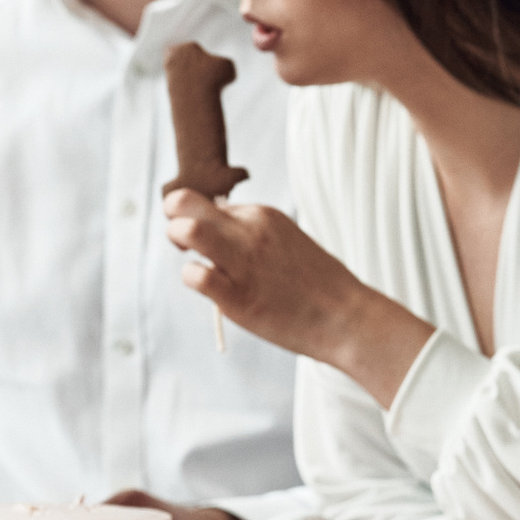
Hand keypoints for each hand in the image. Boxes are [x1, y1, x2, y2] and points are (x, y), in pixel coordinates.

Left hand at [163, 190, 434, 405]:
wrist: (346, 317)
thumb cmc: (318, 285)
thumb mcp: (287, 240)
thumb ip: (254, 233)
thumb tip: (220, 231)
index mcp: (263, 214)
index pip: (209, 203)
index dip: (200, 219)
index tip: (207, 240)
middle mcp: (249, 230)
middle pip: (185, 202)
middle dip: (173, 215)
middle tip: (182, 241)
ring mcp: (242, 261)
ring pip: (186, 230)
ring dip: (177, 241)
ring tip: (192, 258)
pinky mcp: (237, 295)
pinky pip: (194, 276)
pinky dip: (192, 279)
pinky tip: (210, 289)